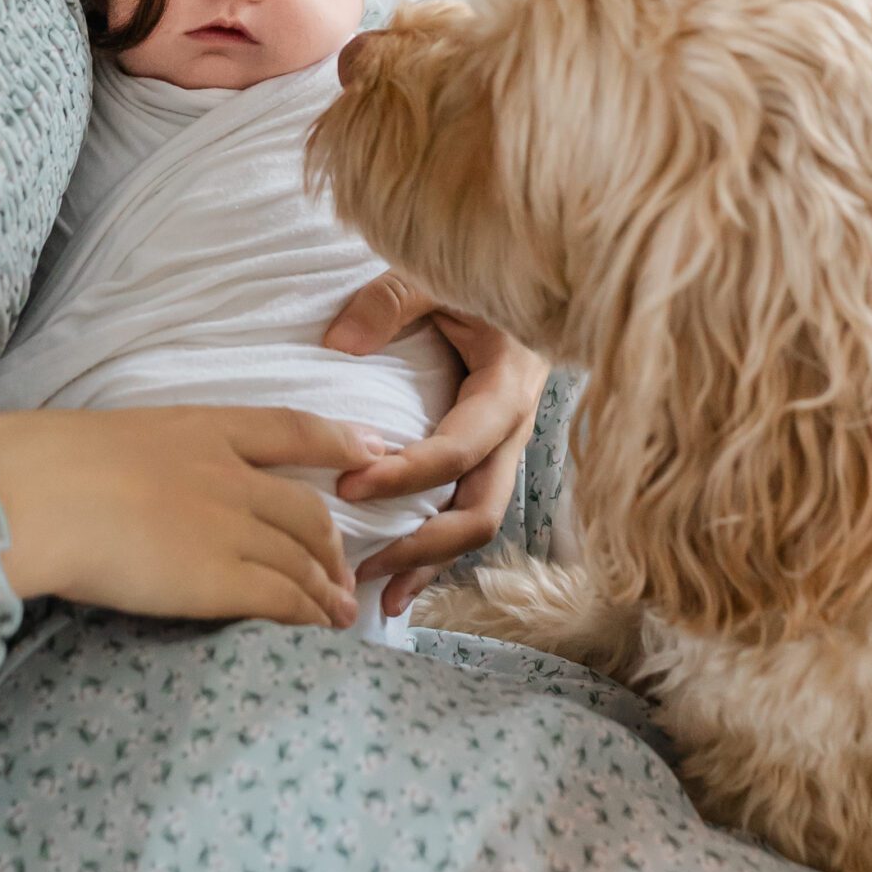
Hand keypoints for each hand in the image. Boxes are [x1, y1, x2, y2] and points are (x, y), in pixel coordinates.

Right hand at [0, 404, 361, 628]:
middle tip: (342, 570)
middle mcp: (226, 472)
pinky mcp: (217, 578)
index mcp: (198, 426)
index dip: (340, 441)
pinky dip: (306, 614)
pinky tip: (315, 628)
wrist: (28, 497)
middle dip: (333, 543)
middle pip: (306, 508)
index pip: (291, 428)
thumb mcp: (109, 438)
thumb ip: (145, 460)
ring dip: (326, 588)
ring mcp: (226, 525)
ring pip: (300, 557)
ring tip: (338, 614)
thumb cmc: (39, 465)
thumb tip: (137, 488)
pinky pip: (281, 598)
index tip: (376, 450)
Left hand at [323, 273, 547, 620]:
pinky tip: (401, 578)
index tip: (347, 486)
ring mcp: (505, 450)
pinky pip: (468, 512)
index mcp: (506, 388)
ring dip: (430, 563)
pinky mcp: (490, 457)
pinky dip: (436, 549)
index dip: (405, 474)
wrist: (530, 279)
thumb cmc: (480, 274)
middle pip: (481, 512)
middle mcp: (513, 431)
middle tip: (361, 567)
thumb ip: (391, 300)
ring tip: (379, 597)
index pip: (457, 449)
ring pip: (477, 523)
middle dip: (423, 548)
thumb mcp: (438, 275)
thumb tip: (340, 343)